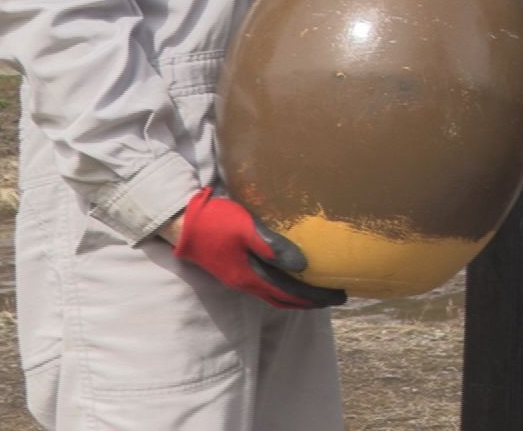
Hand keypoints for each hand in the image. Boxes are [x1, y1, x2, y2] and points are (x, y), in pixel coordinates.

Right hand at [170, 188, 345, 309]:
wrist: (183, 223)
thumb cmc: (217, 222)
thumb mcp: (247, 229)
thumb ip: (274, 247)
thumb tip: (302, 266)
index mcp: (252, 276)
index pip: (292, 293)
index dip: (316, 297)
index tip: (339, 296)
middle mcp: (247, 282)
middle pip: (286, 299)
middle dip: (312, 301)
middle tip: (336, 297)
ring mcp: (239, 278)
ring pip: (275, 295)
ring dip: (298, 297)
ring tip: (318, 293)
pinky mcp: (235, 270)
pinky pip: (266, 287)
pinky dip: (284, 289)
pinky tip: (290, 279)